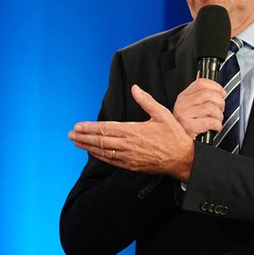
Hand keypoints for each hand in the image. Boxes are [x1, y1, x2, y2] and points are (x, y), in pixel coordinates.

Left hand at [68, 84, 194, 180]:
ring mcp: (128, 157)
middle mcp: (128, 145)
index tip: (78, 126)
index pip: (105, 129)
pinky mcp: (131, 166)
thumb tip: (135, 88)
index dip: (90, 128)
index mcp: (134, 131)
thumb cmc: (174, 136)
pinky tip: (92, 152)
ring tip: (76, 142)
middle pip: (100, 141)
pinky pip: (111, 161)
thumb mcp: (162, 114)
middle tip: (70, 134)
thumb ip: (146, 101)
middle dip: (83, 137)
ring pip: (103, 151)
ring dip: (87, 147)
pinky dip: (99, 156)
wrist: (183, 159)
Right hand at [172, 77, 225, 138]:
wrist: (179, 147)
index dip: (215, 87)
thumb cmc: (188, 127)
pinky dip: (217, 125)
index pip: (200, 83)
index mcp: (183, 97)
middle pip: (208, 94)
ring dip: (219, 116)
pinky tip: (214, 128)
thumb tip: (212, 85)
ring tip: (216, 121)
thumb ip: (200, 96)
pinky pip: (211, 122)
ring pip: (211, 108)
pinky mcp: (189, 127)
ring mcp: (184, 115)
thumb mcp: (191, 108)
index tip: (221, 93)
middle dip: (220, 103)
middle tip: (219, 110)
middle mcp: (182, 105)